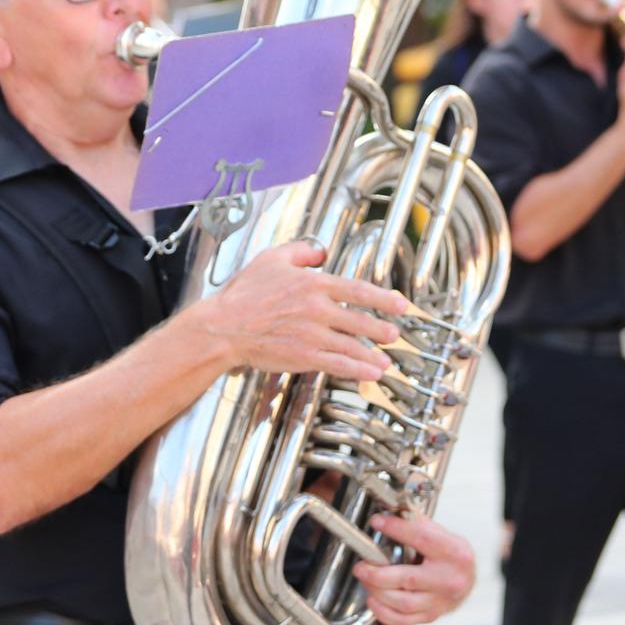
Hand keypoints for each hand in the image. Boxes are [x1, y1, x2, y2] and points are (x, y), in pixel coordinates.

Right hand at [185, 241, 404, 381]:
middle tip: (395, 334)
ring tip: (386, 361)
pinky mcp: (303, 357)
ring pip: (352, 346)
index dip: (383, 298)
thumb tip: (319, 251)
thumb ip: (300, 252)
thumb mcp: (271, 259)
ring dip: (373, 354)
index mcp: (312, 284)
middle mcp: (317, 309)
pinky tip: (369, 373)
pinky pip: (337, 364)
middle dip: (382, 329)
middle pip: (360, 320)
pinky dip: (357, 370)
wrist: (223, 327)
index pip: (357, 290)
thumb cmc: (243, 295)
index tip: (400, 304)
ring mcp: (312, 335)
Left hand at [352, 513, 476, 624]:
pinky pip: (403, 620)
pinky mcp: (432, 615)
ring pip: (404, 602)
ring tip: (365, 579)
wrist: (469, 579)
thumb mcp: (441, 533)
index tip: (376, 522)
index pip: (422, 538)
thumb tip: (387, 514)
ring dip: (378, 592)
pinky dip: (384, 612)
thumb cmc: (450, 553)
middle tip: (360, 566)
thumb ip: (416, 524)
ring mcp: (441, 601)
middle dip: (378, 573)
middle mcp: (449, 579)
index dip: (396, 529)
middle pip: (408, 578)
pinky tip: (373, 600)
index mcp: (454, 553)